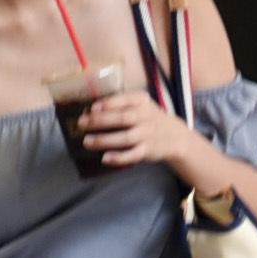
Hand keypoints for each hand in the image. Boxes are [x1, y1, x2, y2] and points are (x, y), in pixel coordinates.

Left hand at [73, 84, 224, 203]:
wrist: (175, 136)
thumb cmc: (148, 117)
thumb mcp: (140, 104)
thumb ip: (121, 104)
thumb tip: (91, 109)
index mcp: (142, 101)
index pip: (124, 99)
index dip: (108, 103)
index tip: (92, 108)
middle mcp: (145, 117)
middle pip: (122, 118)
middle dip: (101, 121)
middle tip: (81, 123)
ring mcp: (147, 134)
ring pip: (125, 138)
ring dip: (105, 140)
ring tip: (87, 141)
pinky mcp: (148, 150)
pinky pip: (132, 155)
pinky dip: (119, 157)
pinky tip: (105, 158)